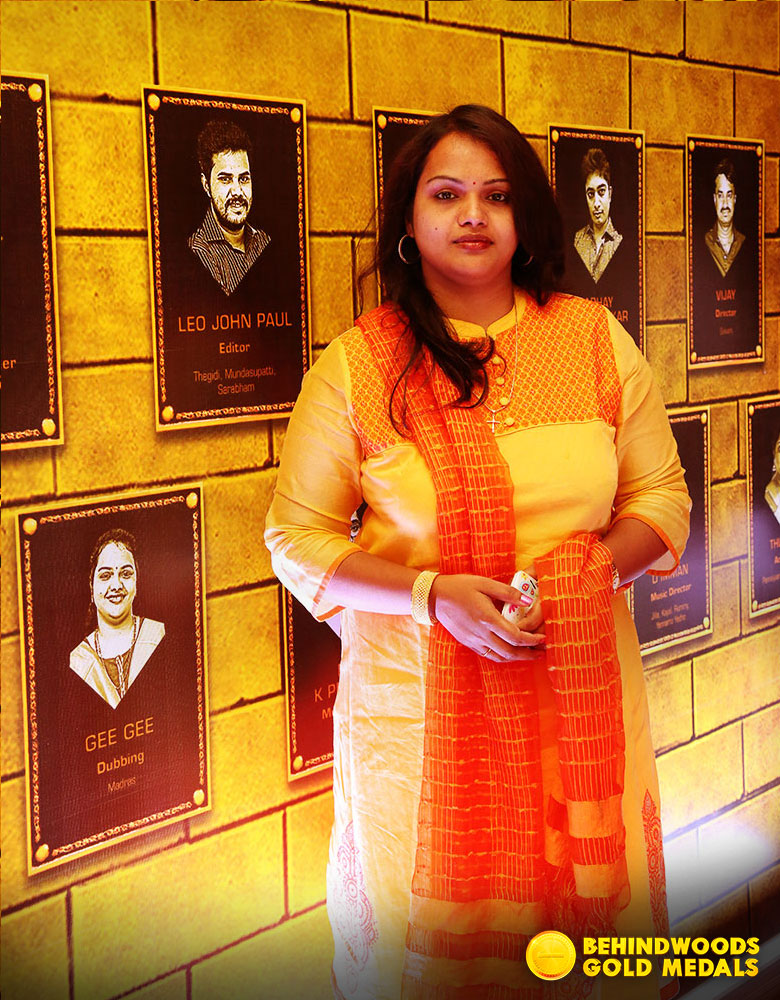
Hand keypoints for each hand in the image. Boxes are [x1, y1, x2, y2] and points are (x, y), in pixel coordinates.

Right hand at [430, 574, 544, 661]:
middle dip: (529, 654)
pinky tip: (510, 651)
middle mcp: (481, 633)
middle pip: (510, 652)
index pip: (515, 636)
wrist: (435, 597)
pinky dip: (502, 656)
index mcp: (487, 618)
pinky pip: (489, 655)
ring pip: (499, 657)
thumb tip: (527, 600)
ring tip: (530, 655)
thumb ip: (507, 592)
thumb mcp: (484, 583)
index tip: (543, 638)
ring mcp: (473, 641)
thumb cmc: (460, 587)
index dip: (532, 640)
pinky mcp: (468, 643)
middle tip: (542, 651)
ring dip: (517, 658)